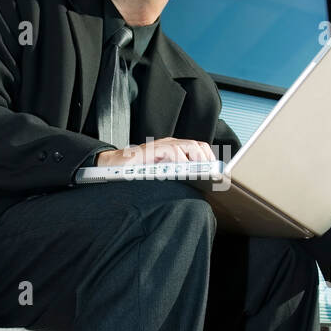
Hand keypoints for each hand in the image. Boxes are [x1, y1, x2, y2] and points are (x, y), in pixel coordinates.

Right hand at [96, 136, 216, 166]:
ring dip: (196, 159)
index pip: (199, 148)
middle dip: (206, 159)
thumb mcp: (162, 174)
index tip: (218, 171)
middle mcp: (171, 144)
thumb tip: (197, 186)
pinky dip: (180, 160)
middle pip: (197, 145)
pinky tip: (182, 171)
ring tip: (201, 172)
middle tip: (209, 173)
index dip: (210, 158)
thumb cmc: (137, 173)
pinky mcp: (152, 149)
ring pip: (188, 146)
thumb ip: (177, 175)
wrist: (113, 167)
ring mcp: (161, 146)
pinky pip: (172, 151)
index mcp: (175, 149)